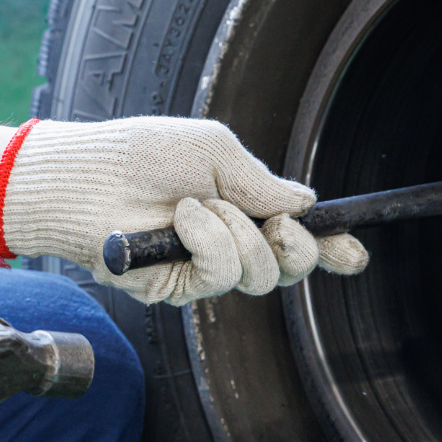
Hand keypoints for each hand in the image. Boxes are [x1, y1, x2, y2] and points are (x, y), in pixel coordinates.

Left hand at [0, 117, 368, 304]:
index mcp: (240, 208)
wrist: (86, 177)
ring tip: (197, 206)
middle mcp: (225, 243)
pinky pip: (221, 275)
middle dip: (297, 247)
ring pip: (260, 275)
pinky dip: (209, 241)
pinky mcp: (176, 289)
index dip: (330, 249)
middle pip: (289, 268)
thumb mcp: (215, 152)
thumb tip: (305, 204)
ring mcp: (201, 270)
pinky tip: (181, 220)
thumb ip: (262, 182)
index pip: (295, 238)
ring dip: (238, 234)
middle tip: (278, 224)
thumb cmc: (142, 154)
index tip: (354, 253)